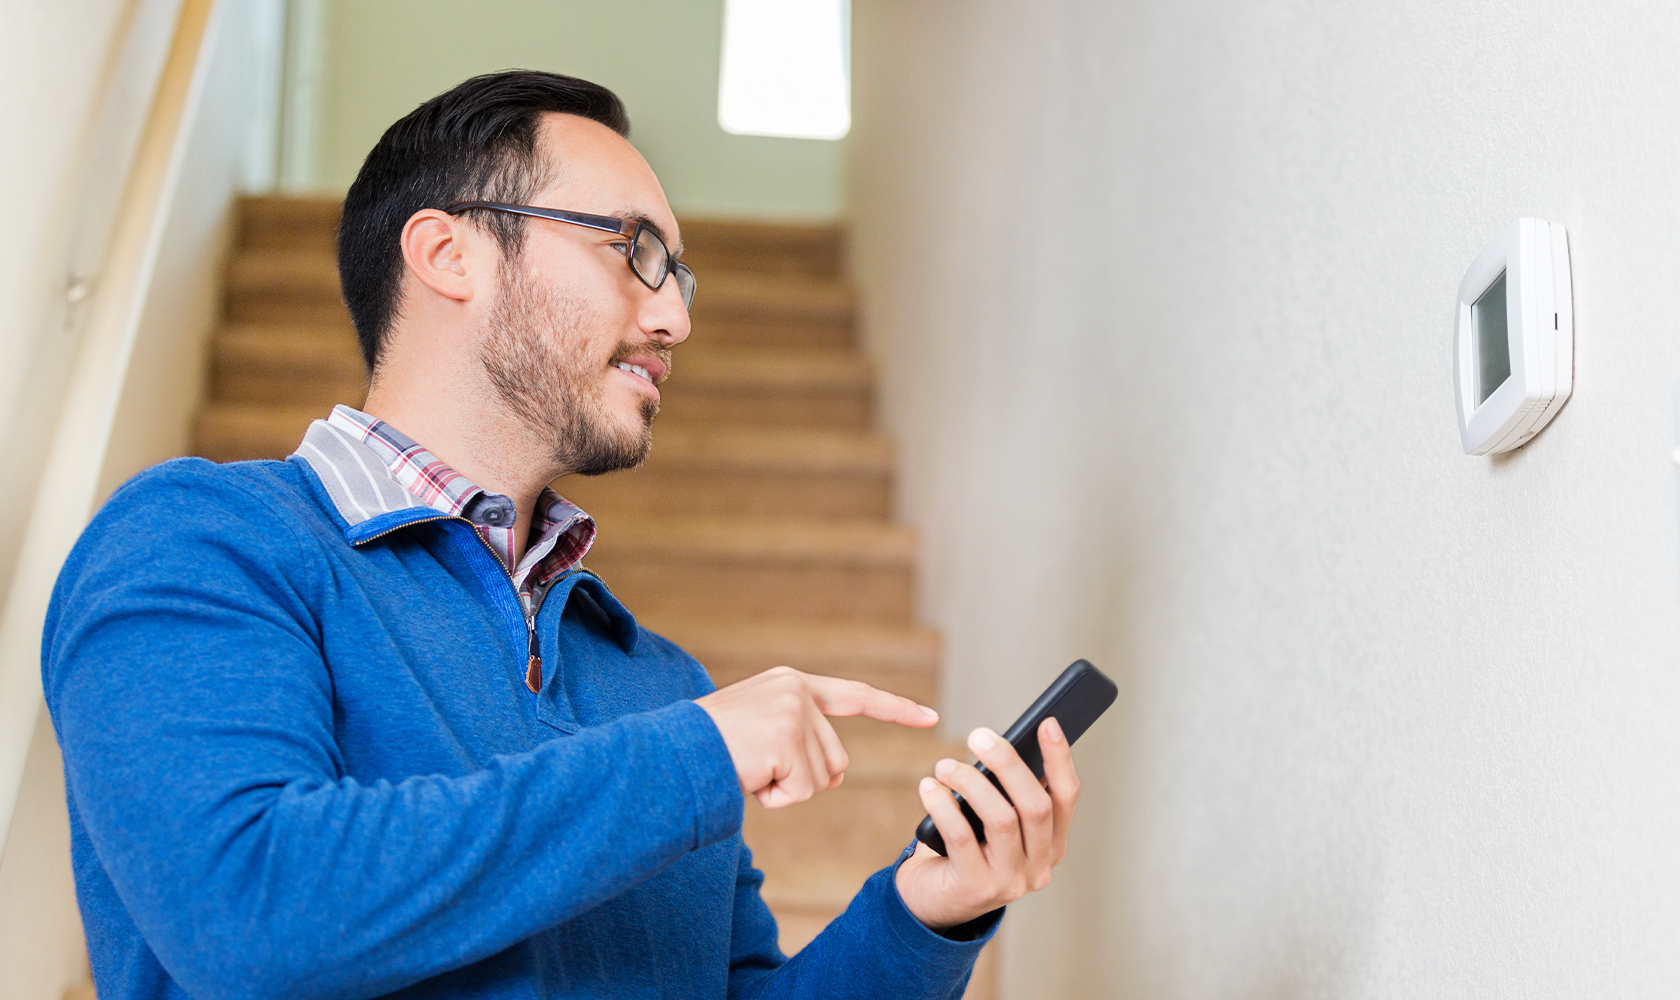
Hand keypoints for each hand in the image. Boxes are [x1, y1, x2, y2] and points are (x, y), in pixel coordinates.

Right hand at [697, 666, 938, 808]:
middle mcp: (798, 691)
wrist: (672, 754)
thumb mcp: (759, 733)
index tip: (931, 718)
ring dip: (785, 790)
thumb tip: (834, 776)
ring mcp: (793, 712)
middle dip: (801, 780)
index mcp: (793, 685)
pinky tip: (748, 778)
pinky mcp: (786, 738)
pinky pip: (803, 791)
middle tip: (755, 767)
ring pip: (821, 779)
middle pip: (836, 760)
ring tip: (747, 769)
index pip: (856, 696)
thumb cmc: (708, 749)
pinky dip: (776, 798)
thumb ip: (800, 742)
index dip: (896, 711)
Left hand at [894, 717, 1079, 928]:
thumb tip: (1001, 745)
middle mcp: (1039, 866)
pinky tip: (929, 788)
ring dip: (971, 783)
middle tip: (979, 736)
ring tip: (945, 765)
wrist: (934, 901)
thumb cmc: (968, 849)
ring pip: (1001, 819)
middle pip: (1035, 806)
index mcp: (1052, 845)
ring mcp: (1010, 882)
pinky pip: (962, 837)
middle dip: (1008, 764)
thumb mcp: (994, 822)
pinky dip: (943, 806)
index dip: (1059, 758)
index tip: (1047, 722)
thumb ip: (1006, 794)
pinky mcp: (975, 888)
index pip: (1066, 797)